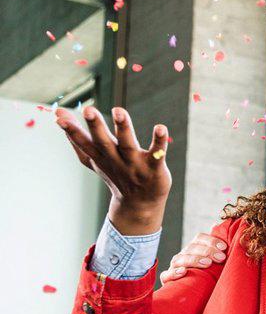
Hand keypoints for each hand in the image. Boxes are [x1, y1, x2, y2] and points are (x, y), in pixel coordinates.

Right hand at [55, 106, 170, 234]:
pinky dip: (158, 141)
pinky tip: (160, 128)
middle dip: (96, 126)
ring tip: (119, 111)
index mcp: (100, 157)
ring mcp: (135, 165)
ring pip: (128, 145)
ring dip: (123, 128)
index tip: (59, 116)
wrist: (140, 204)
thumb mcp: (93, 157)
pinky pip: (157, 154)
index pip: (84, 143)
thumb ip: (76, 137)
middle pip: (104, 142)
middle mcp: (116, 160)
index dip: (72, 130)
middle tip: (88, 110)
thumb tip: (56, 112)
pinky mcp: (154, 168)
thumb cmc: (115, 174)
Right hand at [159, 231, 227, 283]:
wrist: (194, 293)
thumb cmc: (208, 274)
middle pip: (192, 248)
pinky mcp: (167, 279)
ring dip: (194, 260)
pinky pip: (166, 275)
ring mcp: (174, 266)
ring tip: (207, 263)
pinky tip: (184, 272)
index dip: (211, 240)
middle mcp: (183, 255)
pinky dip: (174, 273)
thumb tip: (216, 225)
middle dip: (207, 251)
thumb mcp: (214, 260)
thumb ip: (216, 245)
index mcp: (194, 248)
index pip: (199, 238)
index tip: (224, 247)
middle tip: (221, 258)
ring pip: (180, 259)